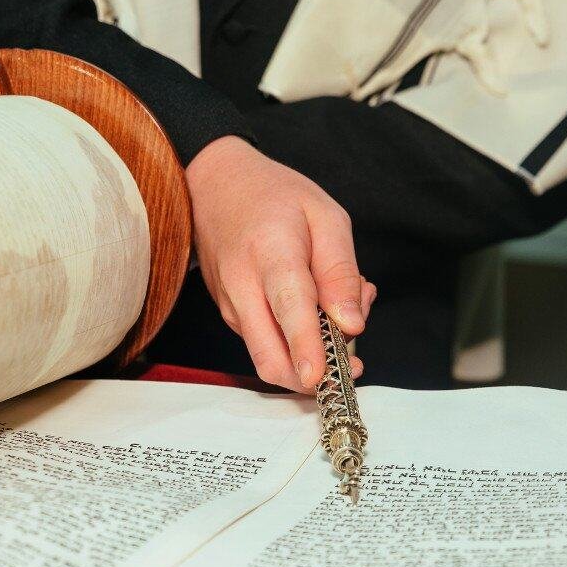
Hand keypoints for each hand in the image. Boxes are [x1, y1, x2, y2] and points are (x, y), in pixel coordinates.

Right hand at [185, 136, 375, 392]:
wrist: (214, 188)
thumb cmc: (274, 198)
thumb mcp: (325, 217)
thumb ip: (341, 273)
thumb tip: (352, 325)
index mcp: (271, 252)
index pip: (288, 307)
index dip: (305, 346)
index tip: (318, 375)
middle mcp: (243, 287)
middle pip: (270, 356)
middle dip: (311, 378)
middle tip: (351, 365)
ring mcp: (232, 307)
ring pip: (271, 358)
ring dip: (311, 355)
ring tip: (340, 311)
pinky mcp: (231, 318)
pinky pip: (267, 345)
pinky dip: (298, 342)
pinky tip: (317, 309)